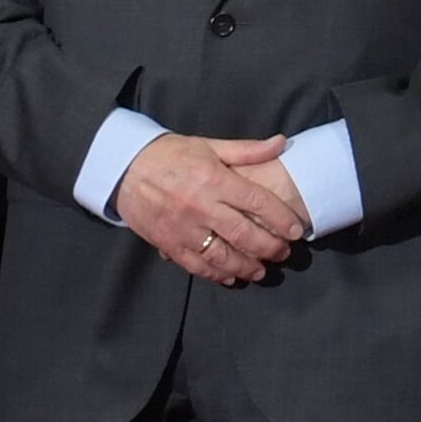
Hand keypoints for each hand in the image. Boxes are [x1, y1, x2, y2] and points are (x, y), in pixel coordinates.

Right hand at [116, 133, 304, 282]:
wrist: (124, 167)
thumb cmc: (171, 154)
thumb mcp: (209, 145)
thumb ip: (246, 150)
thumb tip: (282, 143)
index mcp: (214, 179)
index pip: (256, 202)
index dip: (280, 218)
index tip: (296, 230)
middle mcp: (201, 206)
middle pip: (243, 234)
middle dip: (269, 247)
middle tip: (284, 253)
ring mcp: (183, 228)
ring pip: (221, 255)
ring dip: (245, 266)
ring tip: (261, 271)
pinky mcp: (168, 243)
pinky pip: (195, 264)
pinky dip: (215, 274)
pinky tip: (231, 278)